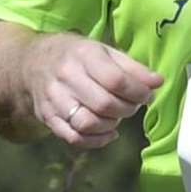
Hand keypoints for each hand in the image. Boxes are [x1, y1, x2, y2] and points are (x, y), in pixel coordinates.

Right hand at [22, 32, 162, 148]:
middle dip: (127, 109)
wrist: (32, 63)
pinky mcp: (47, 118)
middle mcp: (65, 77)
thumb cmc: (76, 56)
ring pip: (87, 123)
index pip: (115, 79)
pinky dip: (96, 140)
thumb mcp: (104, 51)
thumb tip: (158, 82)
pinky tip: (108, 132)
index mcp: (83, 55)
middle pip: (103, 104)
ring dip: (111, 125)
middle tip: (134, 105)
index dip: (137, 91)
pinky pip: (74, 137)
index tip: (147, 94)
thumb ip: (132, 67)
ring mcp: (54, 100)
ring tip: (118, 116)